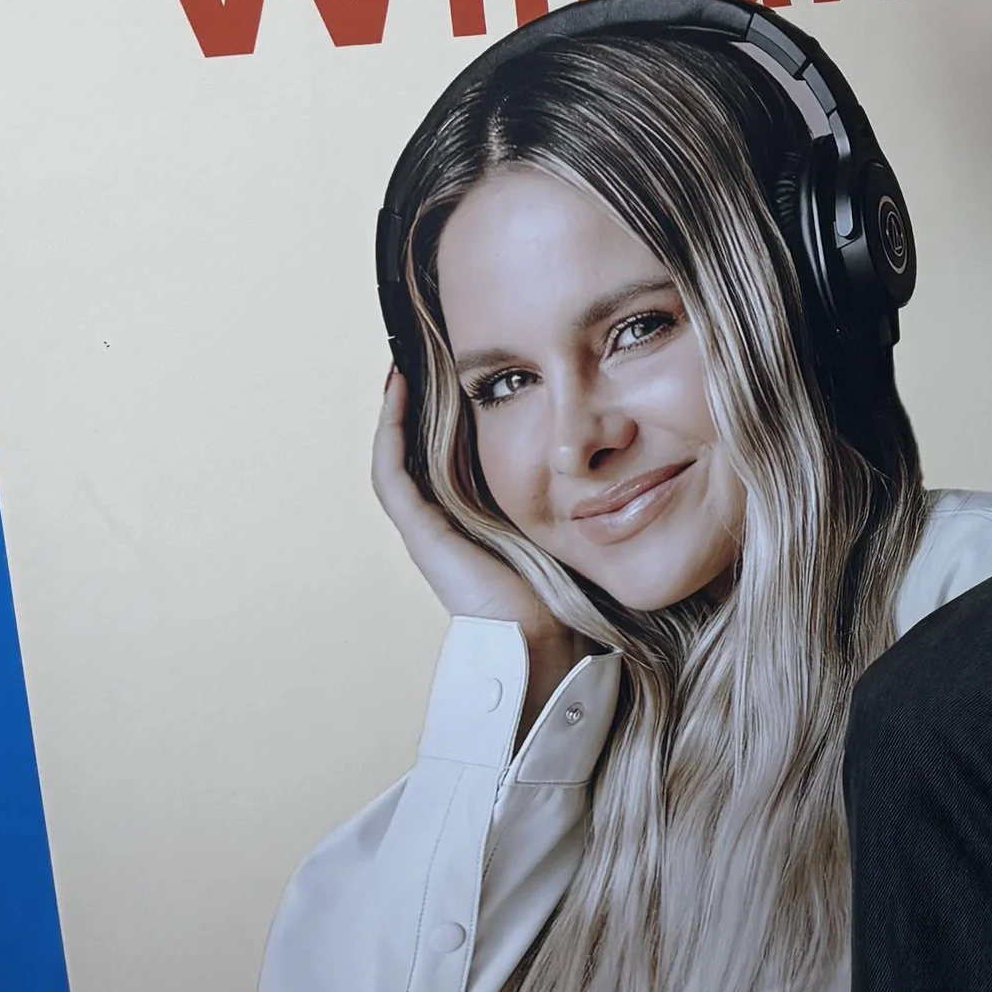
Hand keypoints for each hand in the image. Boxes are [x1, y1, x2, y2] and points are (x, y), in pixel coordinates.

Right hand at [371, 369, 556, 638]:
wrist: (541, 636)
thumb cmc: (559, 586)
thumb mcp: (560, 519)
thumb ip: (563, 488)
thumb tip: (600, 438)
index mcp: (474, 517)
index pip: (452, 455)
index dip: (449, 415)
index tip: (459, 372)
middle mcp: (444, 518)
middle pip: (424, 450)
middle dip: (423, 405)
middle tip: (424, 356)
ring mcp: (426, 524)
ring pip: (398, 453)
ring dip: (399, 409)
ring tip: (405, 364)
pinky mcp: (418, 530)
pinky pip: (391, 469)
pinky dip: (391, 428)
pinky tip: (400, 388)